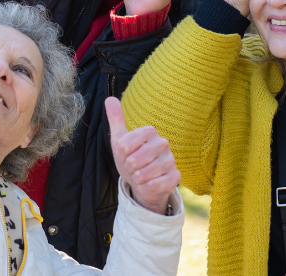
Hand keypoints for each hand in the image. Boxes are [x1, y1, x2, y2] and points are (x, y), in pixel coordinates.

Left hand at [106, 97, 179, 214]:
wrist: (143, 182)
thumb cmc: (131, 159)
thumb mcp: (120, 140)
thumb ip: (116, 119)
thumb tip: (110, 98)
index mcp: (150, 132)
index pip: (125, 144)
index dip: (121, 154)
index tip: (126, 155)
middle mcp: (163, 143)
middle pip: (134, 160)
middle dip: (129, 168)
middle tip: (133, 167)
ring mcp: (171, 160)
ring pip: (144, 174)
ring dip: (137, 178)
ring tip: (140, 175)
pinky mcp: (175, 177)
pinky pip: (155, 185)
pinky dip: (146, 187)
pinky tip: (149, 184)